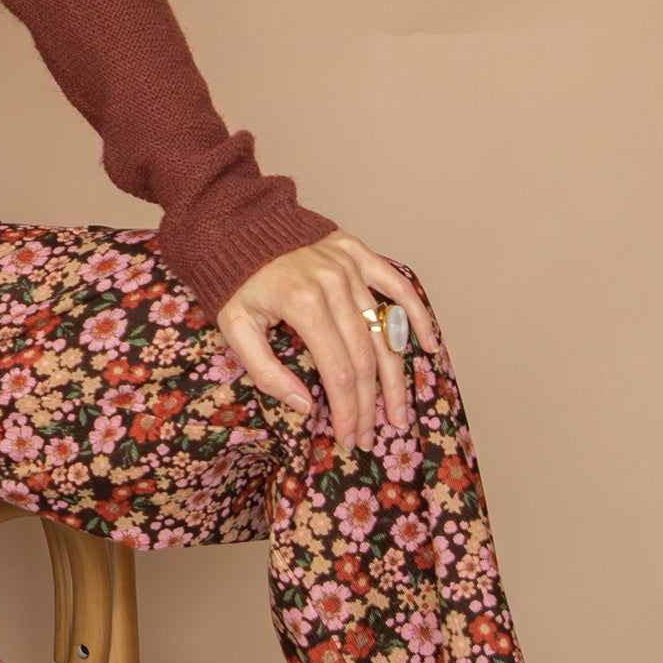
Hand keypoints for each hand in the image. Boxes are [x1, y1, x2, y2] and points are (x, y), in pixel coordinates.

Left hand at [216, 232, 437, 455]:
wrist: (235, 225)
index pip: (338, 371)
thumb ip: (265, 371)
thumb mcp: (234, 329)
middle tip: (370, 435)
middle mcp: (333, 283)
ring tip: (399, 412)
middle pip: (364, 358)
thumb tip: (305, 405)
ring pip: (384, 330)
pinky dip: (416, 314)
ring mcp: (349, 266)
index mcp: (302, 304)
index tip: (348, 436)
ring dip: (395, 376)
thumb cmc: (234, 282)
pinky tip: (427, 346)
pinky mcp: (357, 252)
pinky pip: (397, 284)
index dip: (347, 410)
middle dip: (370, 404)